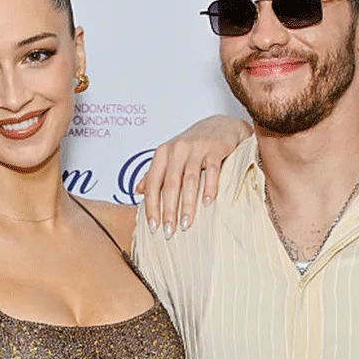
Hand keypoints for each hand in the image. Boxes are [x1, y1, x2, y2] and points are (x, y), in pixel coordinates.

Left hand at [137, 114, 251, 236]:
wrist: (220, 126)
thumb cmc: (193, 145)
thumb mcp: (170, 156)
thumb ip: (155, 173)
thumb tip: (139, 190)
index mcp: (163, 154)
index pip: (153, 184)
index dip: (152, 206)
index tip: (153, 226)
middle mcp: (177, 150)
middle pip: (170, 185)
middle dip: (168, 211)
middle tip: (169, 232)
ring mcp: (196, 148)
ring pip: (189, 180)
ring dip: (187, 204)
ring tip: (186, 224)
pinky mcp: (214, 149)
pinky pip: (211, 171)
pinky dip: (209, 188)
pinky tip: (208, 204)